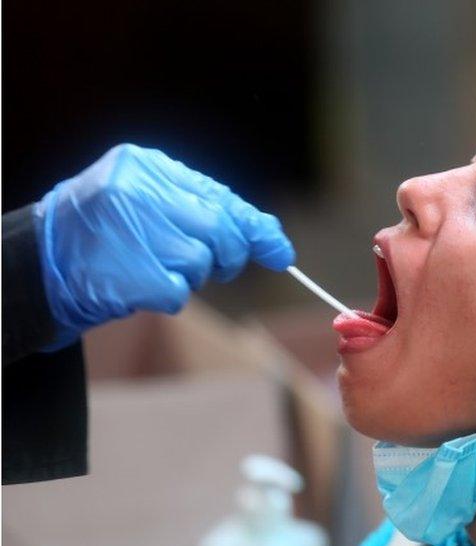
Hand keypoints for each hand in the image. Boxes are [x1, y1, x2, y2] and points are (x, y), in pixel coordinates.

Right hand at [34, 143, 294, 348]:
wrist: (41, 264)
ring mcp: (131, 231)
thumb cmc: (106, 233)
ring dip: (190, 275)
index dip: (253, 227)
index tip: (280, 251)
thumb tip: (275, 243)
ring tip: (153, 266)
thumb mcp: (151, 204)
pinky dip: (169, 295)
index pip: (218, 195)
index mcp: (145, 165)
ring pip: (201, 261)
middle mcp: (137, 191)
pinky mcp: (129, 273)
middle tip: (213, 265)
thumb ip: (208, 211)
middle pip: (219, 228)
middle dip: (227, 254)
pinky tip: (141, 285)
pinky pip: (180, 292)